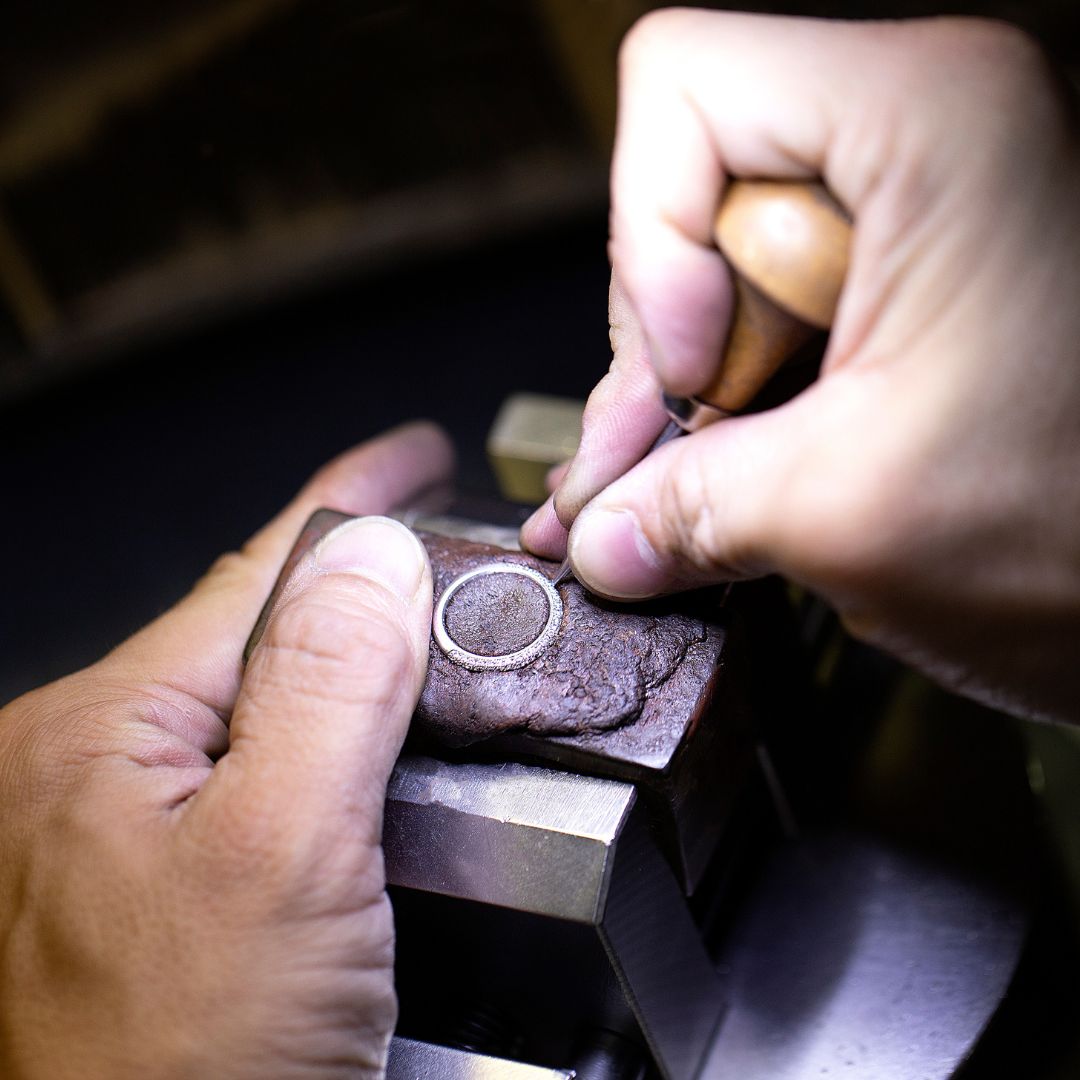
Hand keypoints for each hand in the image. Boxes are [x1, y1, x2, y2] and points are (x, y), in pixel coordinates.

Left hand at [0, 423, 452, 1078]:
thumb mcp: (275, 860)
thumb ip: (327, 689)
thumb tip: (376, 555)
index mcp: (98, 736)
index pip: (258, 572)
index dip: (352, 500)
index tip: (417, 451)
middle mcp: (90, 775)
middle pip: (255, 630)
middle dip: (359, 580)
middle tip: (443, 549)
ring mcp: (120, 837)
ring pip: (260, 705)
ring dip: (349, 666)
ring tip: (420, 634)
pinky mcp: (163, 894)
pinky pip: (261, 777)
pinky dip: (331, 747)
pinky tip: (369, 751)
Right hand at [522, 12, 1079, 721]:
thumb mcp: (849, 516)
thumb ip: (689, 512)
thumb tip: (602, 533)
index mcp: (932, 119)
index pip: (682, 89)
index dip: (650, 240)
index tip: (698, 371)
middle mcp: (930, 129)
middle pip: (693, 192)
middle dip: (664, 352)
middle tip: (661, 468)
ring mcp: (928, 200)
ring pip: (724, 268)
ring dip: (695, 395)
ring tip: (692, 494)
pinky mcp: (923, 271)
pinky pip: (778, 313)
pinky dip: (742, 404)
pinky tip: (731, 479)